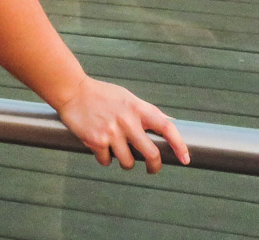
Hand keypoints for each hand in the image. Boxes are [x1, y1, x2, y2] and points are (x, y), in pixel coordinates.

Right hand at [51, 76, 189, 173]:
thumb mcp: (127, 97)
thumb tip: (169, 121)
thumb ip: (147, 111)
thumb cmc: (102, 94)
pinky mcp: (96, 141)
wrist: (72, 90)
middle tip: (152, 169)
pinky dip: (104, 158)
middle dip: (154, 166)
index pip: (166, 127)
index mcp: (138, 108)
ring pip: (128, 162)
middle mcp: (127, 120)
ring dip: (125, 162)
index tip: (186, 159)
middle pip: (151, 154)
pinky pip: (106, 161)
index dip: (179, 144)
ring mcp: (112, 132)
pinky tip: (99, 146)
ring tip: (118, 152)